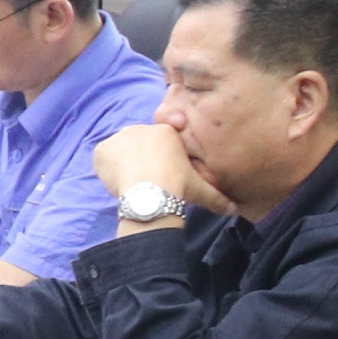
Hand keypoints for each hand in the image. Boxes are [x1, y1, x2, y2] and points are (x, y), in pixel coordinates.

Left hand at [89, 121, 208, 211]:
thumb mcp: (201, 190)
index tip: (159, 178)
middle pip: (138, 146)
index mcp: (165, 133)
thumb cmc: (178, 186)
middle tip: (145, 183)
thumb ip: (217, 197)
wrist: (151, 193)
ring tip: (132, 184)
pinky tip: (117, 182)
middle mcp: (141, 128)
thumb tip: (235, 210)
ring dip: (123, 165)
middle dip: (140, 161)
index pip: (157, 144)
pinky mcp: (102, 148)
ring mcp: (119, 137)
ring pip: (119, 151)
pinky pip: (102, 158)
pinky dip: (106, 169)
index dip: (157, 162)